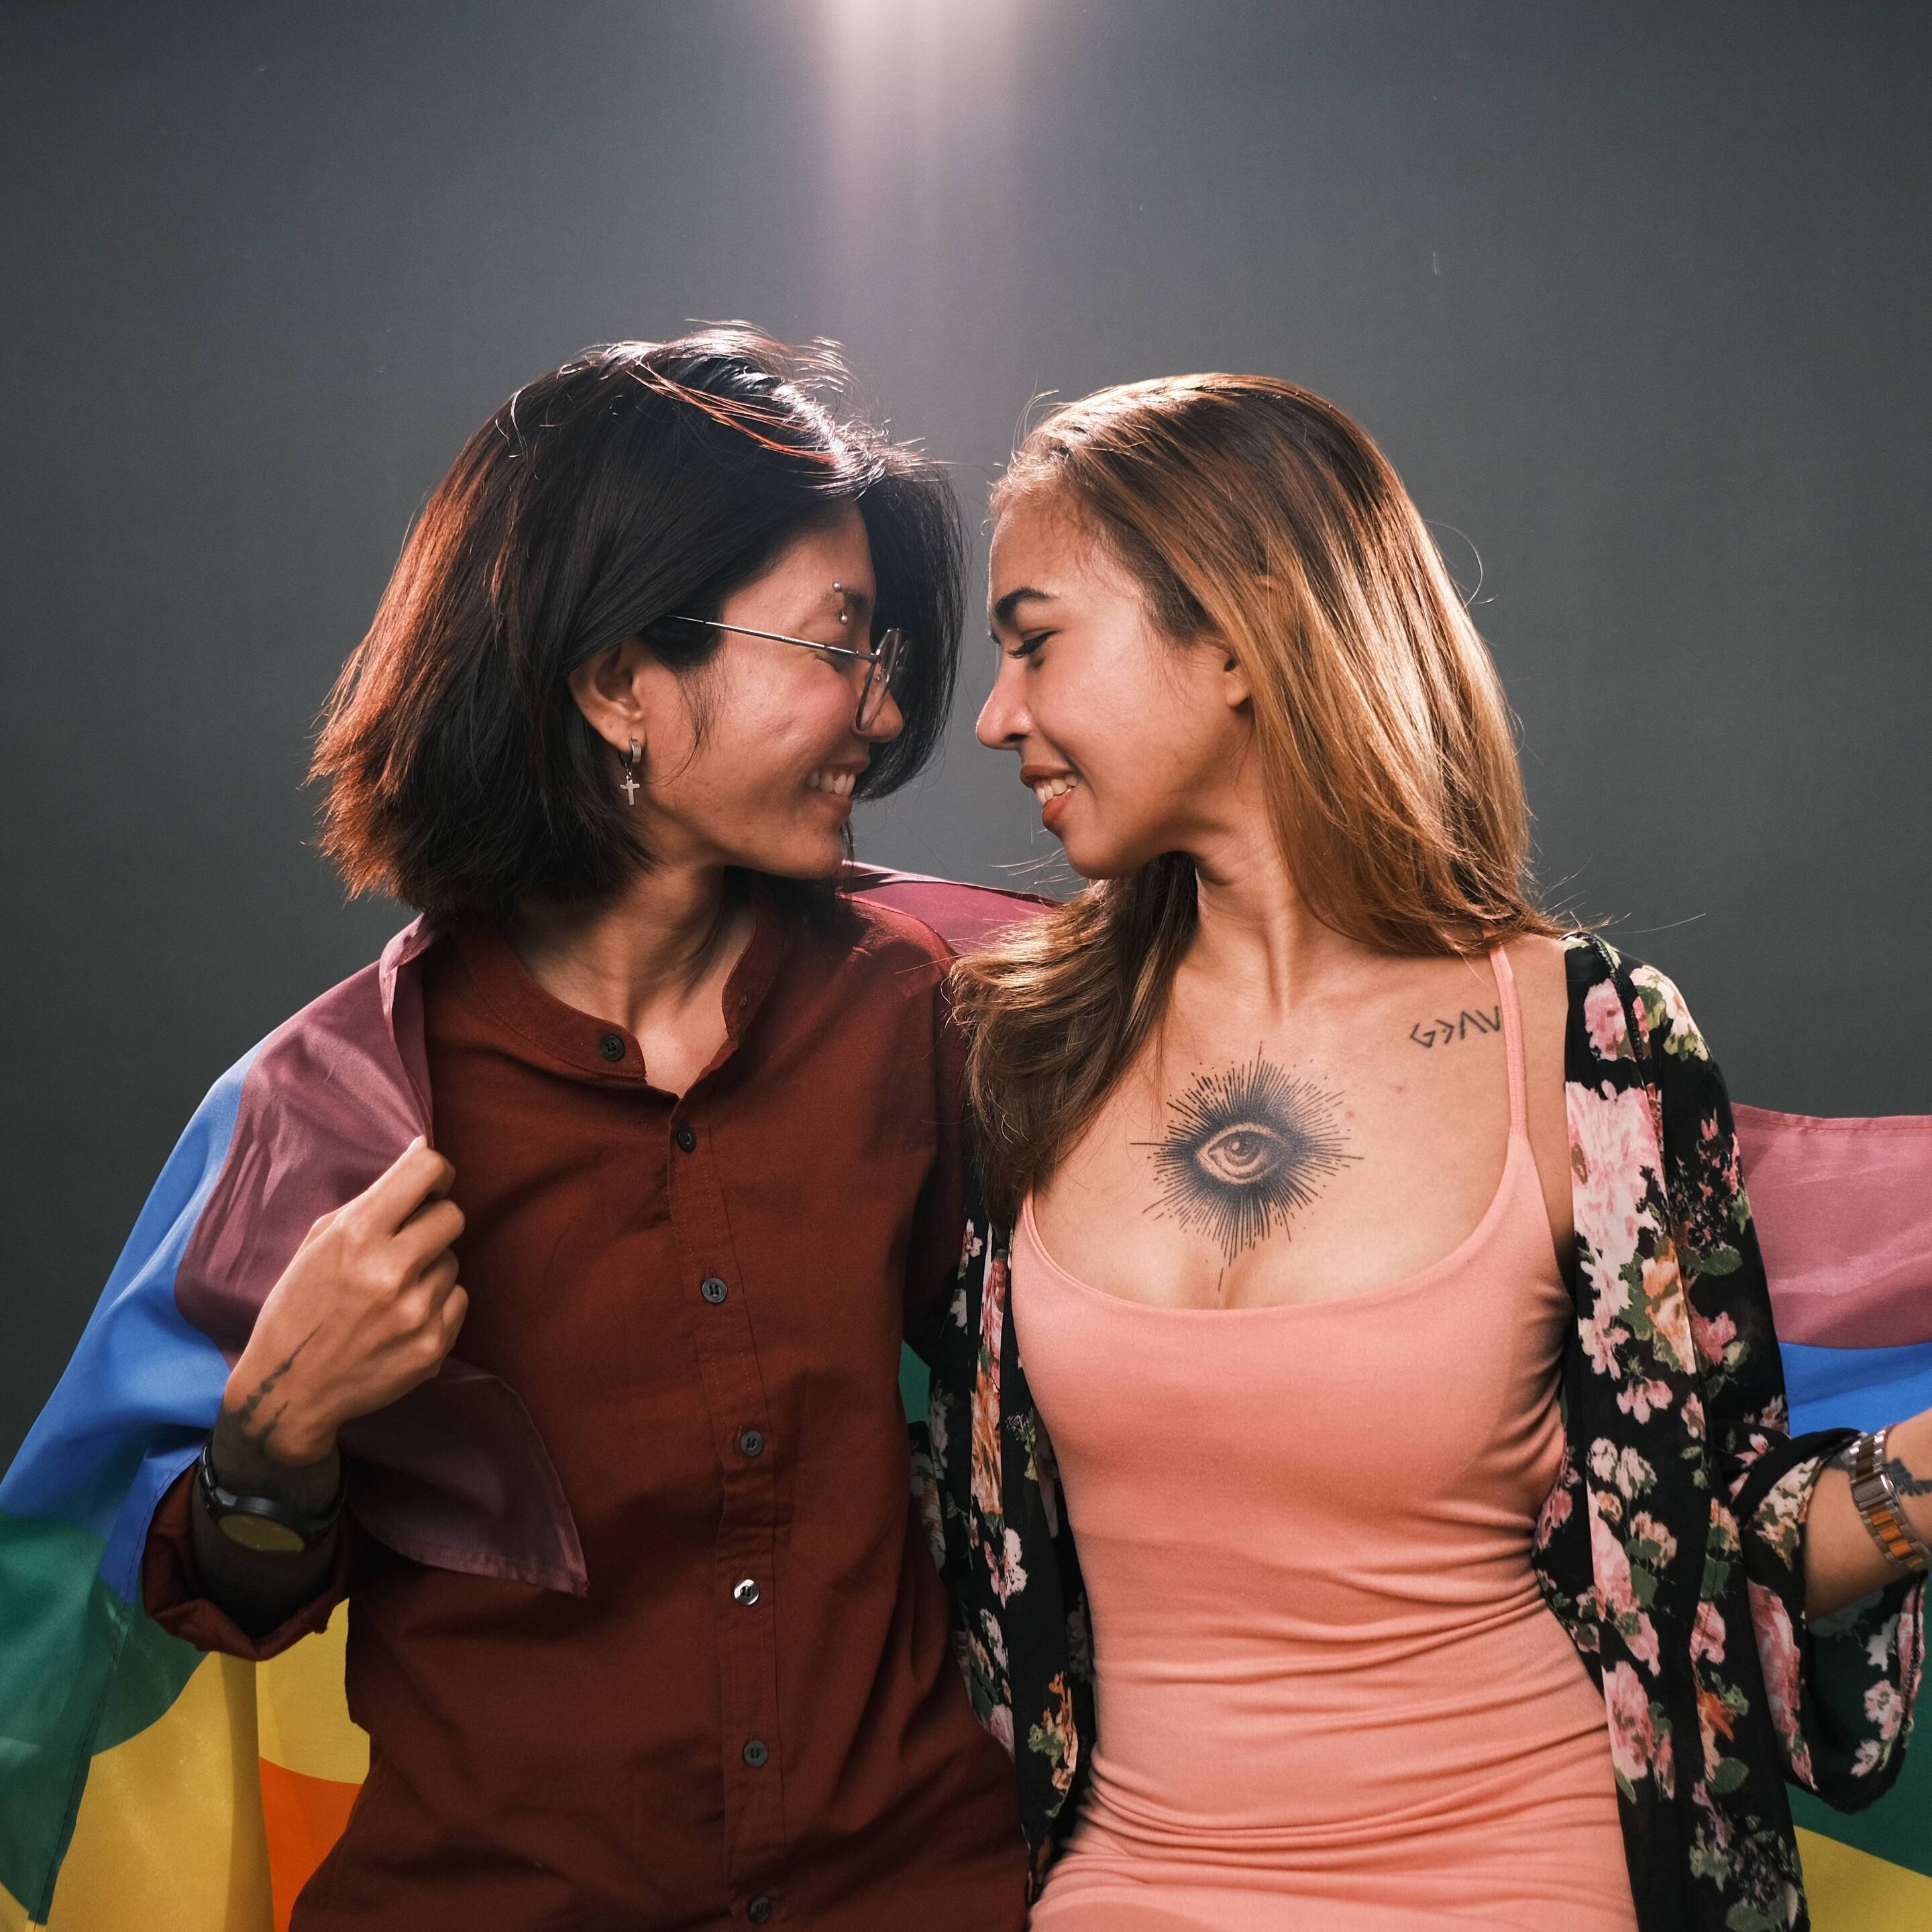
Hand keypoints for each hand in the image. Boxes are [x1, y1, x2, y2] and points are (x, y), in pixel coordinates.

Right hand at [214, 1138, 467, 1480]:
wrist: (290, 1390)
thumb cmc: (299, 1307)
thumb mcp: (319, 1243)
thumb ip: (373, 1197)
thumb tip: (420, 1149)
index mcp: (357, 1235)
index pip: (426, 1170)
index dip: (435, 1170)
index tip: (431, 1183)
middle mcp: (391, 1270)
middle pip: (452, 1215)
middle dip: (432, 1221)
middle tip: (407, 1241)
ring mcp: (417, 1311)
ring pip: (453, 1260)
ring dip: (430, 1268)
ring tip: (391, 1290)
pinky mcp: (434, 1346)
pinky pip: (458, 1299)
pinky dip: (437, 1303)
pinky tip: (401, 1318)